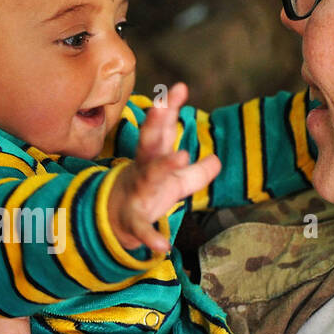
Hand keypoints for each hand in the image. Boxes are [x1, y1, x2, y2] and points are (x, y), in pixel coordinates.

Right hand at [108, 82, 220, 254]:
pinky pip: (142, 227)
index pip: (161, 130)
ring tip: (182, 156)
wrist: (116, 224)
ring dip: (164, 165)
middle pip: (149, 143)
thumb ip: (197, 173)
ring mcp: (137, 193)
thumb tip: (217, 159)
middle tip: (163, 106)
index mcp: (152, 158)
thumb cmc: (148, 196)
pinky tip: (163, 246)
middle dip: (155, 124)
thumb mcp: (176, 184)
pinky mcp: (134, 220)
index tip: (179, 88)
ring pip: (149, 176)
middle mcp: (143, 170)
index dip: (169, 109)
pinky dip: (151, 237)